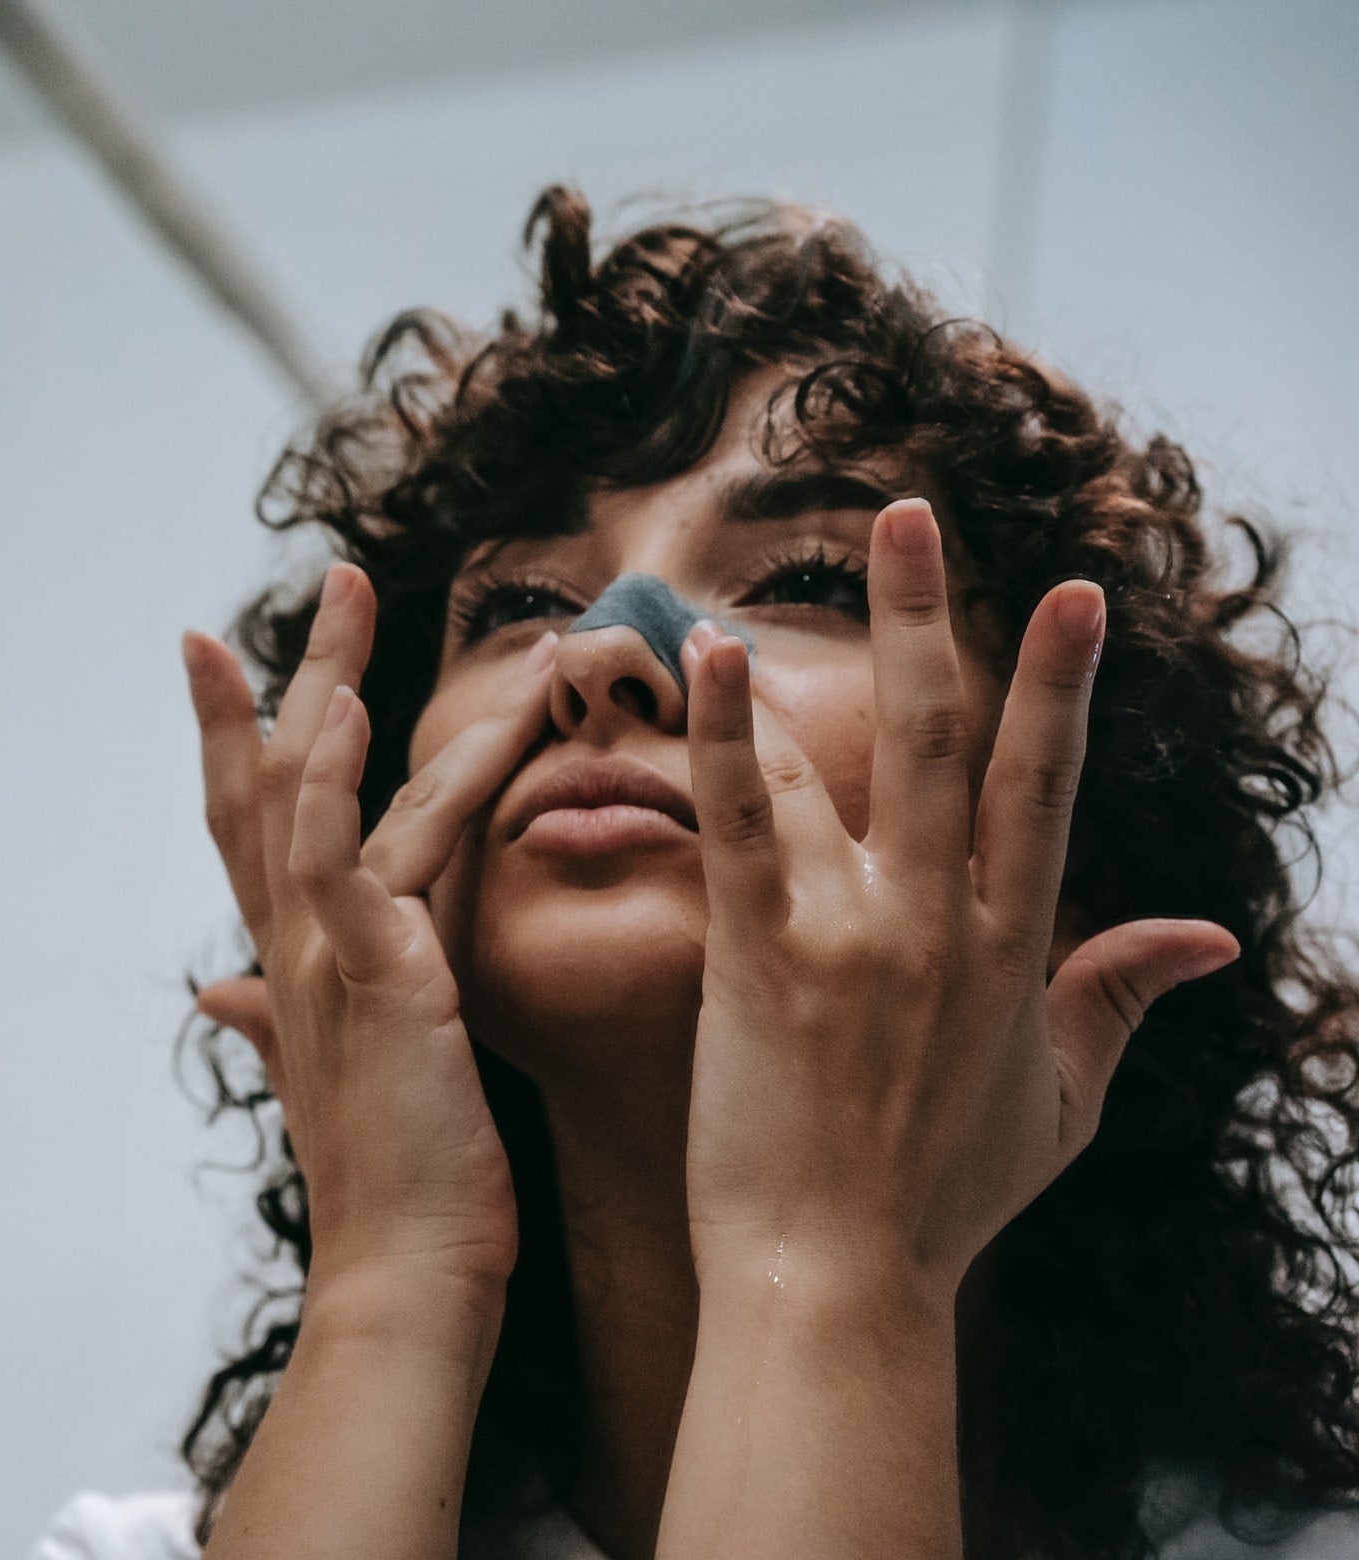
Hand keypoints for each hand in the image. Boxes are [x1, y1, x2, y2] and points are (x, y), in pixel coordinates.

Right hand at [184, 562, 555, 1294]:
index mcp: (296, 959)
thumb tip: (213, 991)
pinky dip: (337, 781)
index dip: (229, 732)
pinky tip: (347, 714)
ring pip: (312, 794)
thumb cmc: (392, 1181)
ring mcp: (324, 952)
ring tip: (359, 593)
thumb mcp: (333, 1074)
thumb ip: (275, 1016)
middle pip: (270, 779)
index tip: (215, 652)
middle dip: (292, 672)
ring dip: (333, 683)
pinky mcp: (368, 973)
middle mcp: (294, 942)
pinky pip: (341, 856)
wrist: (409, 1272)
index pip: (252, 822)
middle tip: (334, 574)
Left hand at [677, 498, 1237, 1300]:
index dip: (1058, 685)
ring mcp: (857, 937)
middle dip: (932, 616)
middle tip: (913, 512)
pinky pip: (742, 823)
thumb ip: (1119, 1002)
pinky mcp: (766, 960)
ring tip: (748, 578)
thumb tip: (1208, 940)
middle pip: (943, 738)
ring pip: (837, 764)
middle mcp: (944, 924)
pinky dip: (726, 736)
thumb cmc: (939, 1201)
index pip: (1043, 788)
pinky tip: (708, 661)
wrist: (837, 1281)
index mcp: (1015, 950)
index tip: (1074, 594)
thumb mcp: (1058, 1102)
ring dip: (796, 659)